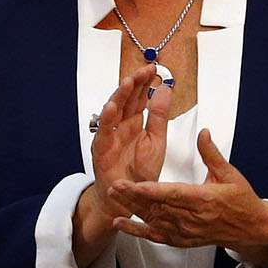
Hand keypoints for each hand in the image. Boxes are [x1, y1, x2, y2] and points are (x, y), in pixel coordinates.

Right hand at [71, 67, 168, 265]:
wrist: (131, 197)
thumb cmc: (141, 171)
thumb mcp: (157, 140)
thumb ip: (160, 116)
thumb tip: (166, 89)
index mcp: (135, 122)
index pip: (139, 97)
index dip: (145, 83)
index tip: (154, 69)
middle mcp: (121, 125)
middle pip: (126, 100)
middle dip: (134, 84)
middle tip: (143, 70)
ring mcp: (109, 135)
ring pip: (112, 111)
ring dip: (119, 96)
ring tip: (128, 82)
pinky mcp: (101, 149)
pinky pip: (103, 132)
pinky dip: (106, 119)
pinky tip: (112, 107)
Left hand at [109, 127, 267, 267]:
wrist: (251, 229)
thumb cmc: (241, 202)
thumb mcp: (230, 174)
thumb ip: (211, 154)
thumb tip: (203, 133)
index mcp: (205, 199)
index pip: (174, 194)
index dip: (154, 190)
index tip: (136, 184)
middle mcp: (193, 218)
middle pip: (158, 207)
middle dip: (134, 196)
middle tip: (115, 185)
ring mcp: (185, 231)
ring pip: (153, 220)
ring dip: (131, 209)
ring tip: (113, 196)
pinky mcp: (181, 240)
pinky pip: (155, 236)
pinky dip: (136, 231)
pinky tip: (120, 224)